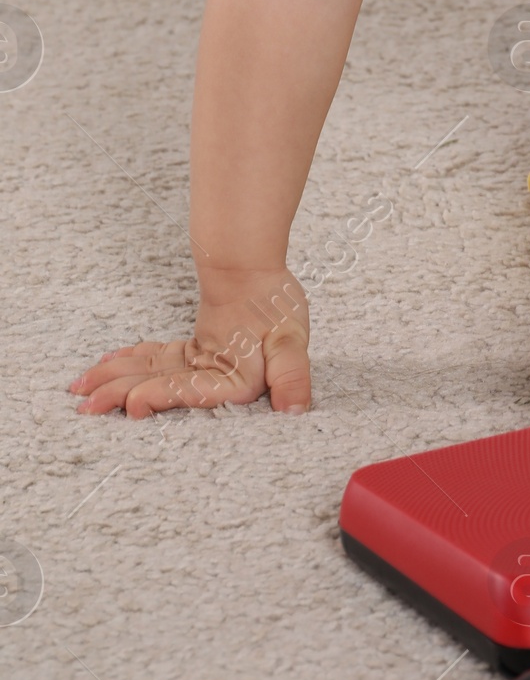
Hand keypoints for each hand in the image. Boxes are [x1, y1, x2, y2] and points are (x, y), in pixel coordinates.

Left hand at [69, 271, 310, 416]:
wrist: (258, 269)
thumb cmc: (275, 302)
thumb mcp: (290, 340)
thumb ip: (293, 375)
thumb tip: (296, 411)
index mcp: (240, 386)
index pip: (195, 395)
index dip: (163, 400)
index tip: (133, 403)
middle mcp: (216, 383)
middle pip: (164, 390)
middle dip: (123, 395)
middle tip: (85, 404)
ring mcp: (199, 369)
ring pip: (152, 376)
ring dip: (116, 381)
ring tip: (82, 388)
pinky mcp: (189, 354)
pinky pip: (154, 361)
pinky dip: (129, 362)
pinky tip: (105, 366)